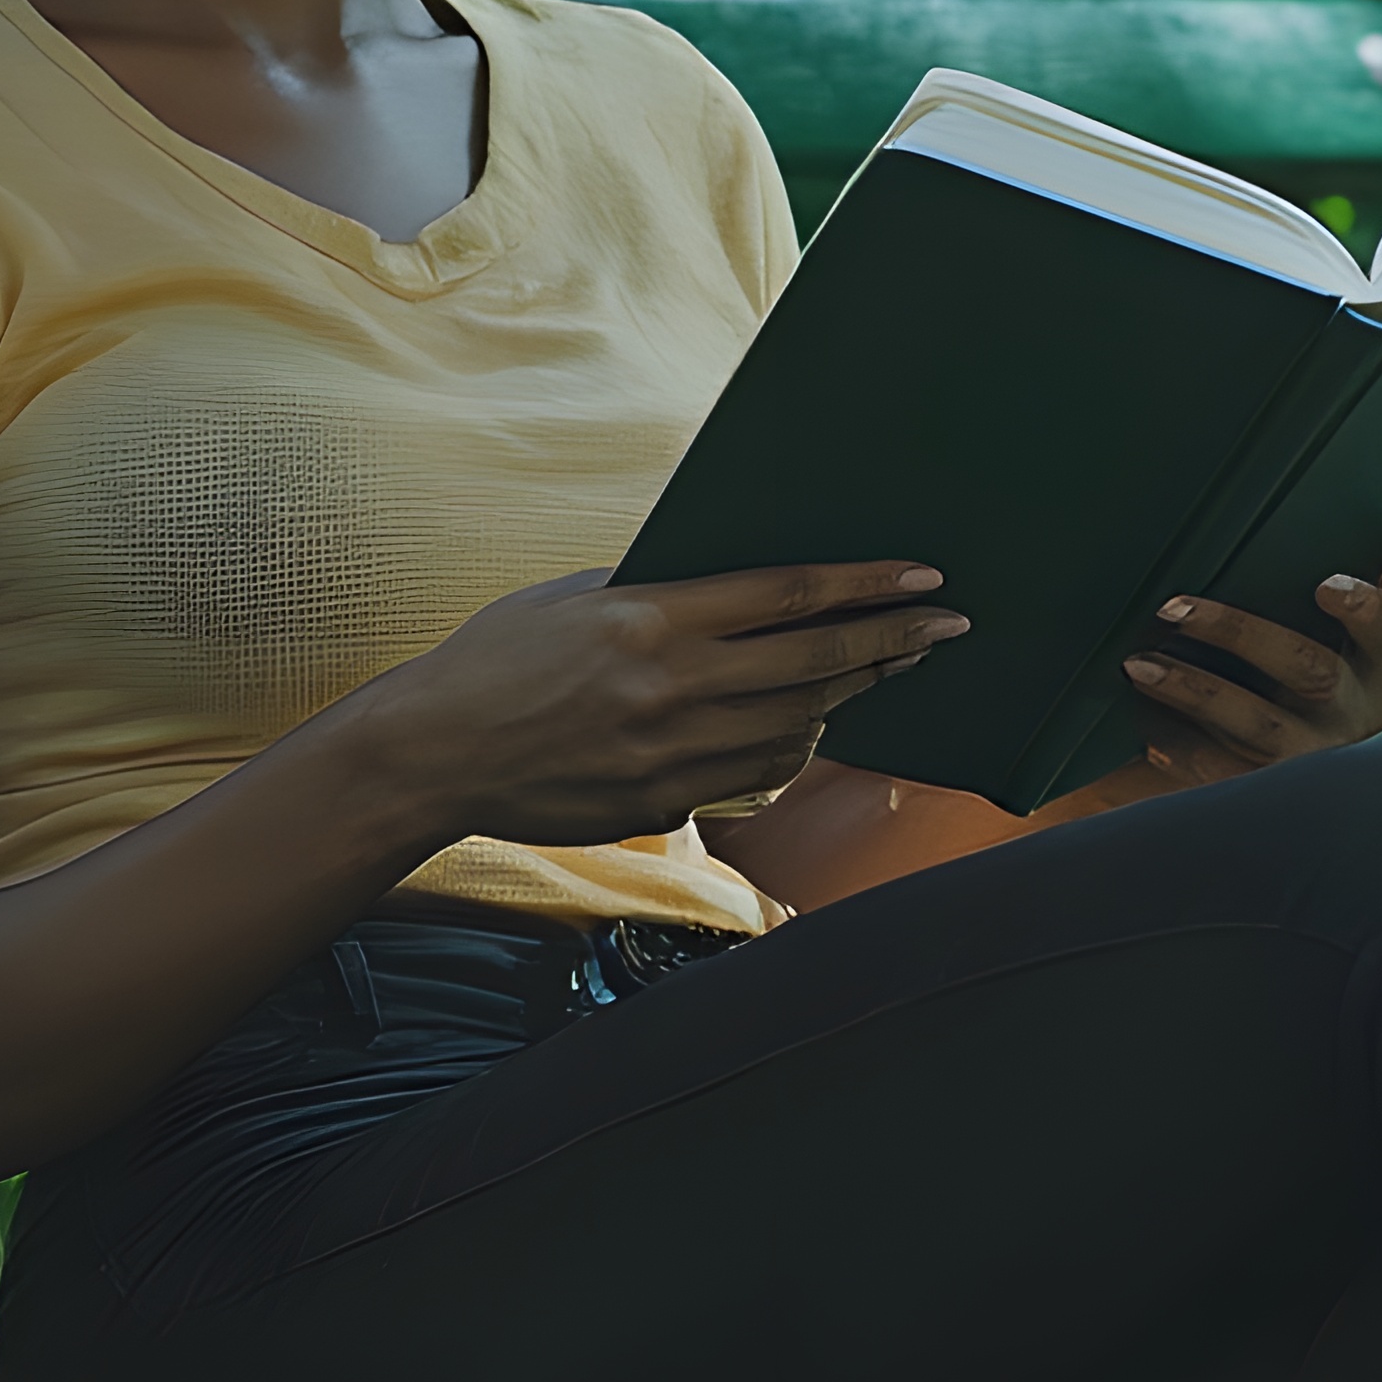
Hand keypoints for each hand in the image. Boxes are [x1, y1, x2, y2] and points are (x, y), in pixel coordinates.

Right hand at [348, 560, 965, 848]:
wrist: (432, 755)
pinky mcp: (663, 804)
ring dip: (853, 697)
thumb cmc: (497, 659)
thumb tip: (746, 584)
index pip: (790, 596)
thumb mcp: (575, 596)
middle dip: (893, 643)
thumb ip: (660, 590)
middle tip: (948, 628)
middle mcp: (672, 687)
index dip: (868, 586)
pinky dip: (796, 749)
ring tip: (887, 668)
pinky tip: (813, 727)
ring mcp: (670, 753)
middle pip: (815, 665)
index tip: (924, 577)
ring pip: (798, 728)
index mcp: (651, 617)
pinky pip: (755, 776)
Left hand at [1115, 476, 1381, 786]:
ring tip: (1139, 665)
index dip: (1359, 606)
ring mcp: (1314, 758)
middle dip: (1237, 634)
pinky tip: (1150, 735)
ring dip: (1196, 692)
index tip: (1326, 586)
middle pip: (1305, 670)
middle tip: (1171, 606)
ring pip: (1256, 726)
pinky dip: (1188, 755)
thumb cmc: (1353, 667)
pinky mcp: (1272, 792)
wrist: (1344, 789)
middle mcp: (1356, 713)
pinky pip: (1226, 776)